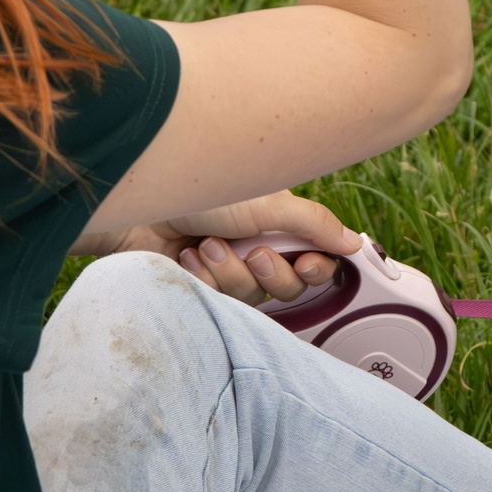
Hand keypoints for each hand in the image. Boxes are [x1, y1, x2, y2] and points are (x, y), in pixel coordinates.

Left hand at [77, 190, 358, 305]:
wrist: (137, 202)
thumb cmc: (200, 186)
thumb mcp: (265, 201)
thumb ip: (313, 223)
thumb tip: (353, 242)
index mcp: (276, 220)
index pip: (315, 256)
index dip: (316, 268)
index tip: (308, 264)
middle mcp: (254, 243)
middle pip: (288, 285)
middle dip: (271, 272)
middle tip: (253, 252)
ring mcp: (225, 266)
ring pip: (252, 297)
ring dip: (230, 271)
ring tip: (204, 244)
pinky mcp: (197, 286)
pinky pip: (219, 304)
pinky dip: (203, 280)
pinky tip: (185, 256)